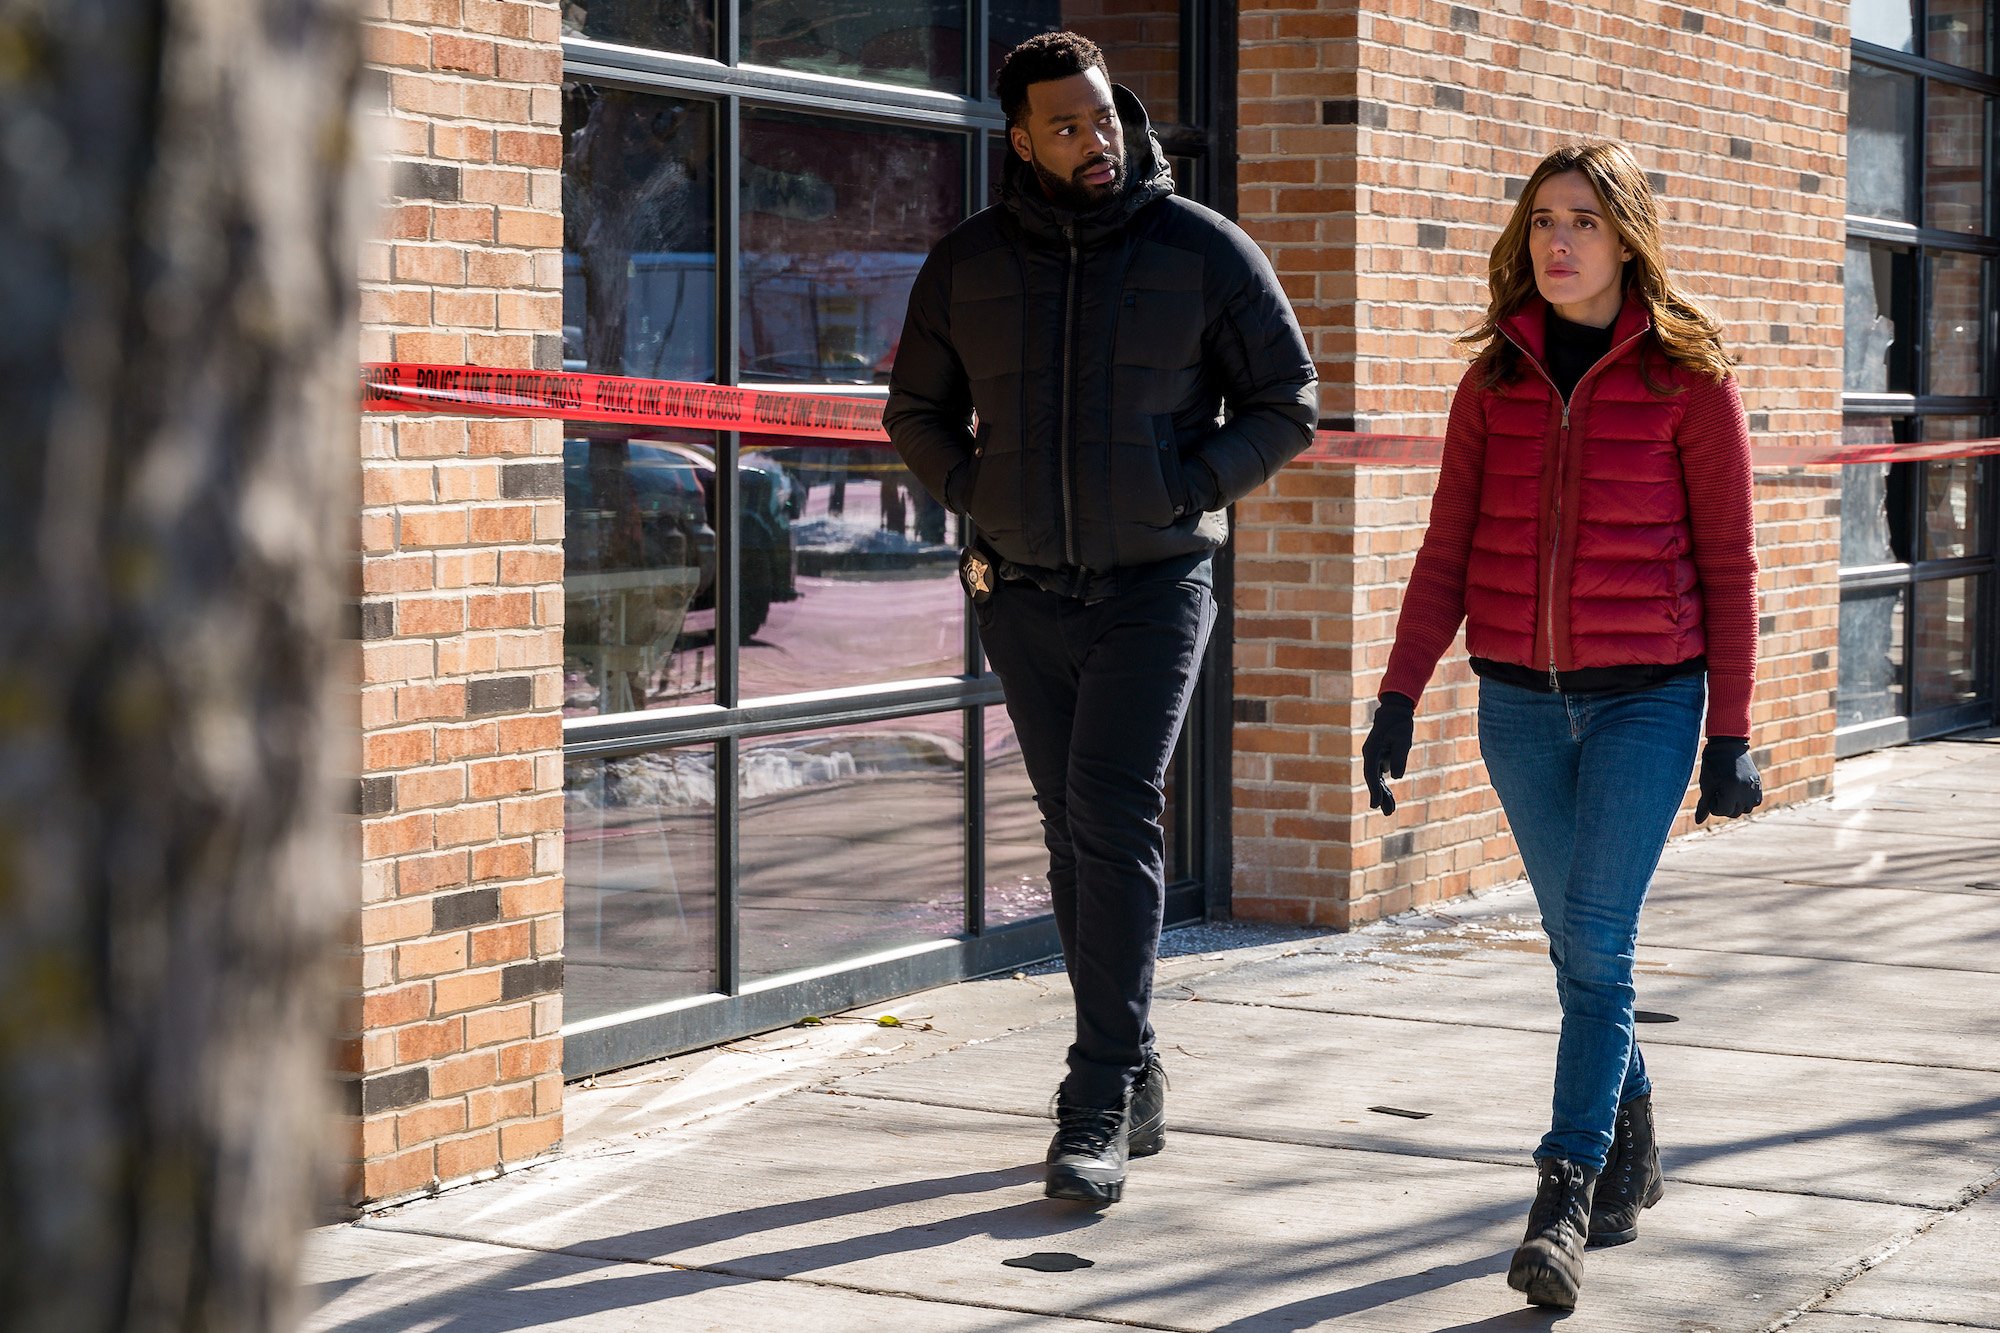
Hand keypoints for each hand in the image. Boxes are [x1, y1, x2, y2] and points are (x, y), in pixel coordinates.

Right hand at [1362, 693, 1415, 814]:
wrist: (1395, 711)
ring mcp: (1374, 757)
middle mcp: (1370, 755)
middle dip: (1380, 797)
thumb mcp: (1403, 740)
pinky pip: (1382, 775)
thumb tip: (1395, 777)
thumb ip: (1399, 758)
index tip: (1376, 804)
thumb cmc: (1399, 724)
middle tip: (1388, 813)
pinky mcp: (1380, 758)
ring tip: (1390, 811)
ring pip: (1377, 780)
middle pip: (1373, 780)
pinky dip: (1386, 786)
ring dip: (1383, 794)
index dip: (1374, 790)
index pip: (1371, 774)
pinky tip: (1390, 799)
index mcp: (1371, 750)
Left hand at [1694, 737, 1760, 822]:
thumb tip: (1698, 821)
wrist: (1728, 747)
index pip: (1722, 811)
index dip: (1713, 805)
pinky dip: (1746, 800)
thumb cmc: (1713, 766)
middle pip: (1733, 813)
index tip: (1712, 792)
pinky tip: (1737, 790)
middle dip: (1724, 805)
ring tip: (1728, 790)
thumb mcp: (1707, 785)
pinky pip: (1754, 803)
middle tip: (1719, 790)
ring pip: (1745, 810)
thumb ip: (1704, 805)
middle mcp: (1745, 791)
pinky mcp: (1759, 786)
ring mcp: (1754, 789)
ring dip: (1735, 805)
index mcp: (1731, 789)